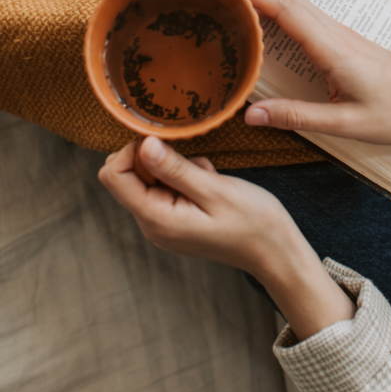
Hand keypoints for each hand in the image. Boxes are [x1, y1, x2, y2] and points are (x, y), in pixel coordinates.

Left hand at [99, 137, 354, 339]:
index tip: (163, 138)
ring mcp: (164, 223)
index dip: (130, 150)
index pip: (113, 176)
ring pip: (149, 178)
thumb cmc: (253, 222)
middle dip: (154, 157)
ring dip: (174, 166)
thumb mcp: (215, 190)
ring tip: (207, 175)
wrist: (276, 252)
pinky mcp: (177, 219)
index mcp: (157, 219)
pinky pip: (167, 186)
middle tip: (190, 157)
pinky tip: (210, 183)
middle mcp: (153, 224)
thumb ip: (175, 169)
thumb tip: (142, 144)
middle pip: (127, 176)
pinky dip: (185, 176)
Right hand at [236, 0, 390, 155]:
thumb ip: (298, 117)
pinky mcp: (341, 40)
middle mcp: (333, 32)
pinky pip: (300, 15)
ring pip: (291, 1)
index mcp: (331, 46)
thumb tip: (251, 114)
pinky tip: (259, 24)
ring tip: (222, 2)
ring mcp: (338, 33)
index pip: (282, 6)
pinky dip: (274, 9)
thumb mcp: (348, 124)